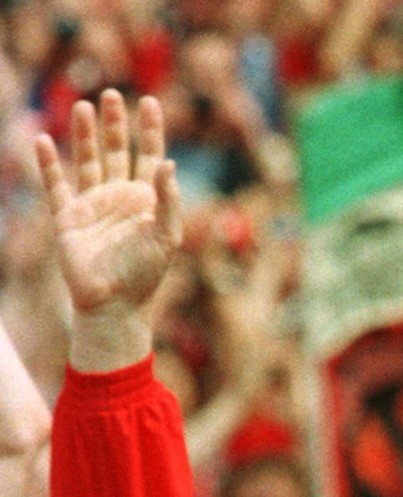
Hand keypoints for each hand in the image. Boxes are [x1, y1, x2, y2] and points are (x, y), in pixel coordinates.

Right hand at [35, 90, 181, 316]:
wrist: (114, 305)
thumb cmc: (146, 274)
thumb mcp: (167, 236)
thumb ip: (169, 200)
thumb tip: (169, 162)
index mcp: (146, 200)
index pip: (150, 156)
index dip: (150, 130)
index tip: (151, 102)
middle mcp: (119, 197)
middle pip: (117, 151)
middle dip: (115, 124)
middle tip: (112, 94)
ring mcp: (92, 205)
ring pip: (87, 161)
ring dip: (84, 135)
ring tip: (83, 105)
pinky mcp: (67, 218)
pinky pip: (56, 186)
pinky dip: (48, 164)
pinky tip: (43, 140)